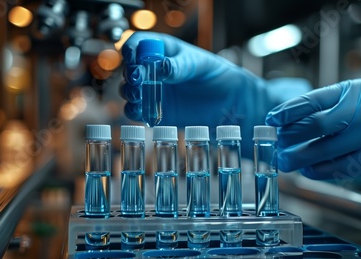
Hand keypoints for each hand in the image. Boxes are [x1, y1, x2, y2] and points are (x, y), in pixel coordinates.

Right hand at [120, 31, 309, 155]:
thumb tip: (161, 66)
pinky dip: (135, 112)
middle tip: (139, 81)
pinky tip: (141, 112)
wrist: (231, 102)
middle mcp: (154, 70)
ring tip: (139, 96)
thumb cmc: (218, 76)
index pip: (139, 44)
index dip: (132, 49)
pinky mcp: (156, 111)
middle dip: (130, 74)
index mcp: (164, 50)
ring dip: (129, 93)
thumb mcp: (201, 65)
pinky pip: (138, 111)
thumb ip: (180, 66)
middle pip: (130, 68)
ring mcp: (154, 91)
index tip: (132, 57)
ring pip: (130, 90)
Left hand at [265, 79, 360, 181]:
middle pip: (319, 125)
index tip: (270, 120)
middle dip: (292, 138)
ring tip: (287, 162)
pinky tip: (308, 171)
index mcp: (353, 91)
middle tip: (278, 148)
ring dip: (303, 159)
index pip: (314, 99)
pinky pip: (342, 167)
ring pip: (328, 150)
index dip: (288, 111)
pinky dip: (321, 171)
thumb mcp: (352, 100)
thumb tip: (284, 126)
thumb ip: (323, 109)